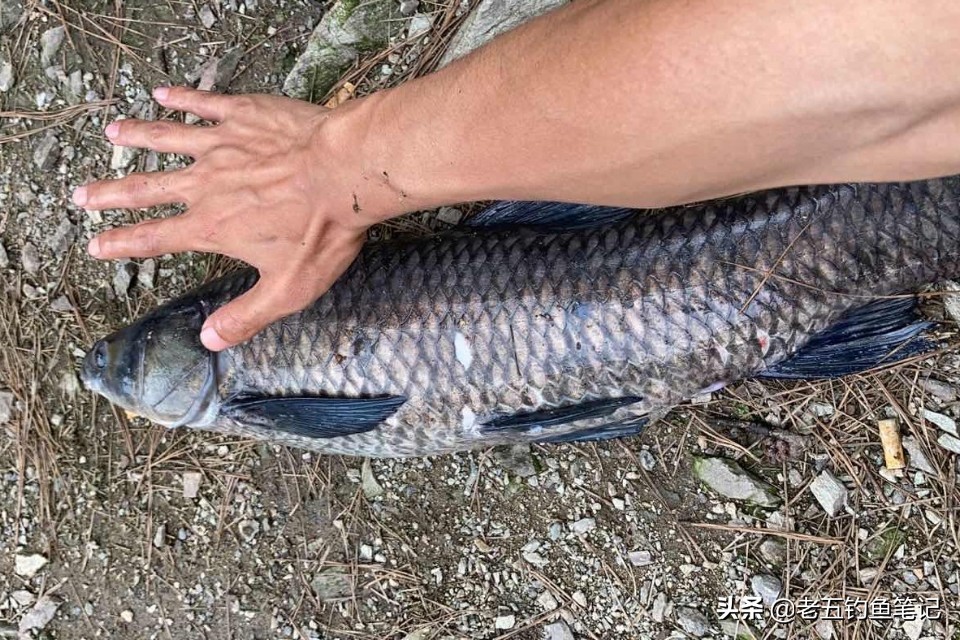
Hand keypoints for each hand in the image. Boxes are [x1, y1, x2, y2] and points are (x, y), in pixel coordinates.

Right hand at [74, 87, 400, 350]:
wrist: (348, 172)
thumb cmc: (322, 232)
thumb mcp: (288, 289)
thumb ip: (246, 315)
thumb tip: (208, 341)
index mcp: (212, 226)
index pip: (156, 238)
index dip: (122, 244)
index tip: (95, 245)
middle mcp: (206, 184)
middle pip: (148, 188)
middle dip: (111, 193)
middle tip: (80, 194)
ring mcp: (224, 144)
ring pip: (168, 139)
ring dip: (138, 136)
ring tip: (111, 133)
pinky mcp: (245, 114)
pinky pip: (205, 103)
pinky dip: (181, 98)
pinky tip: (163, 93)